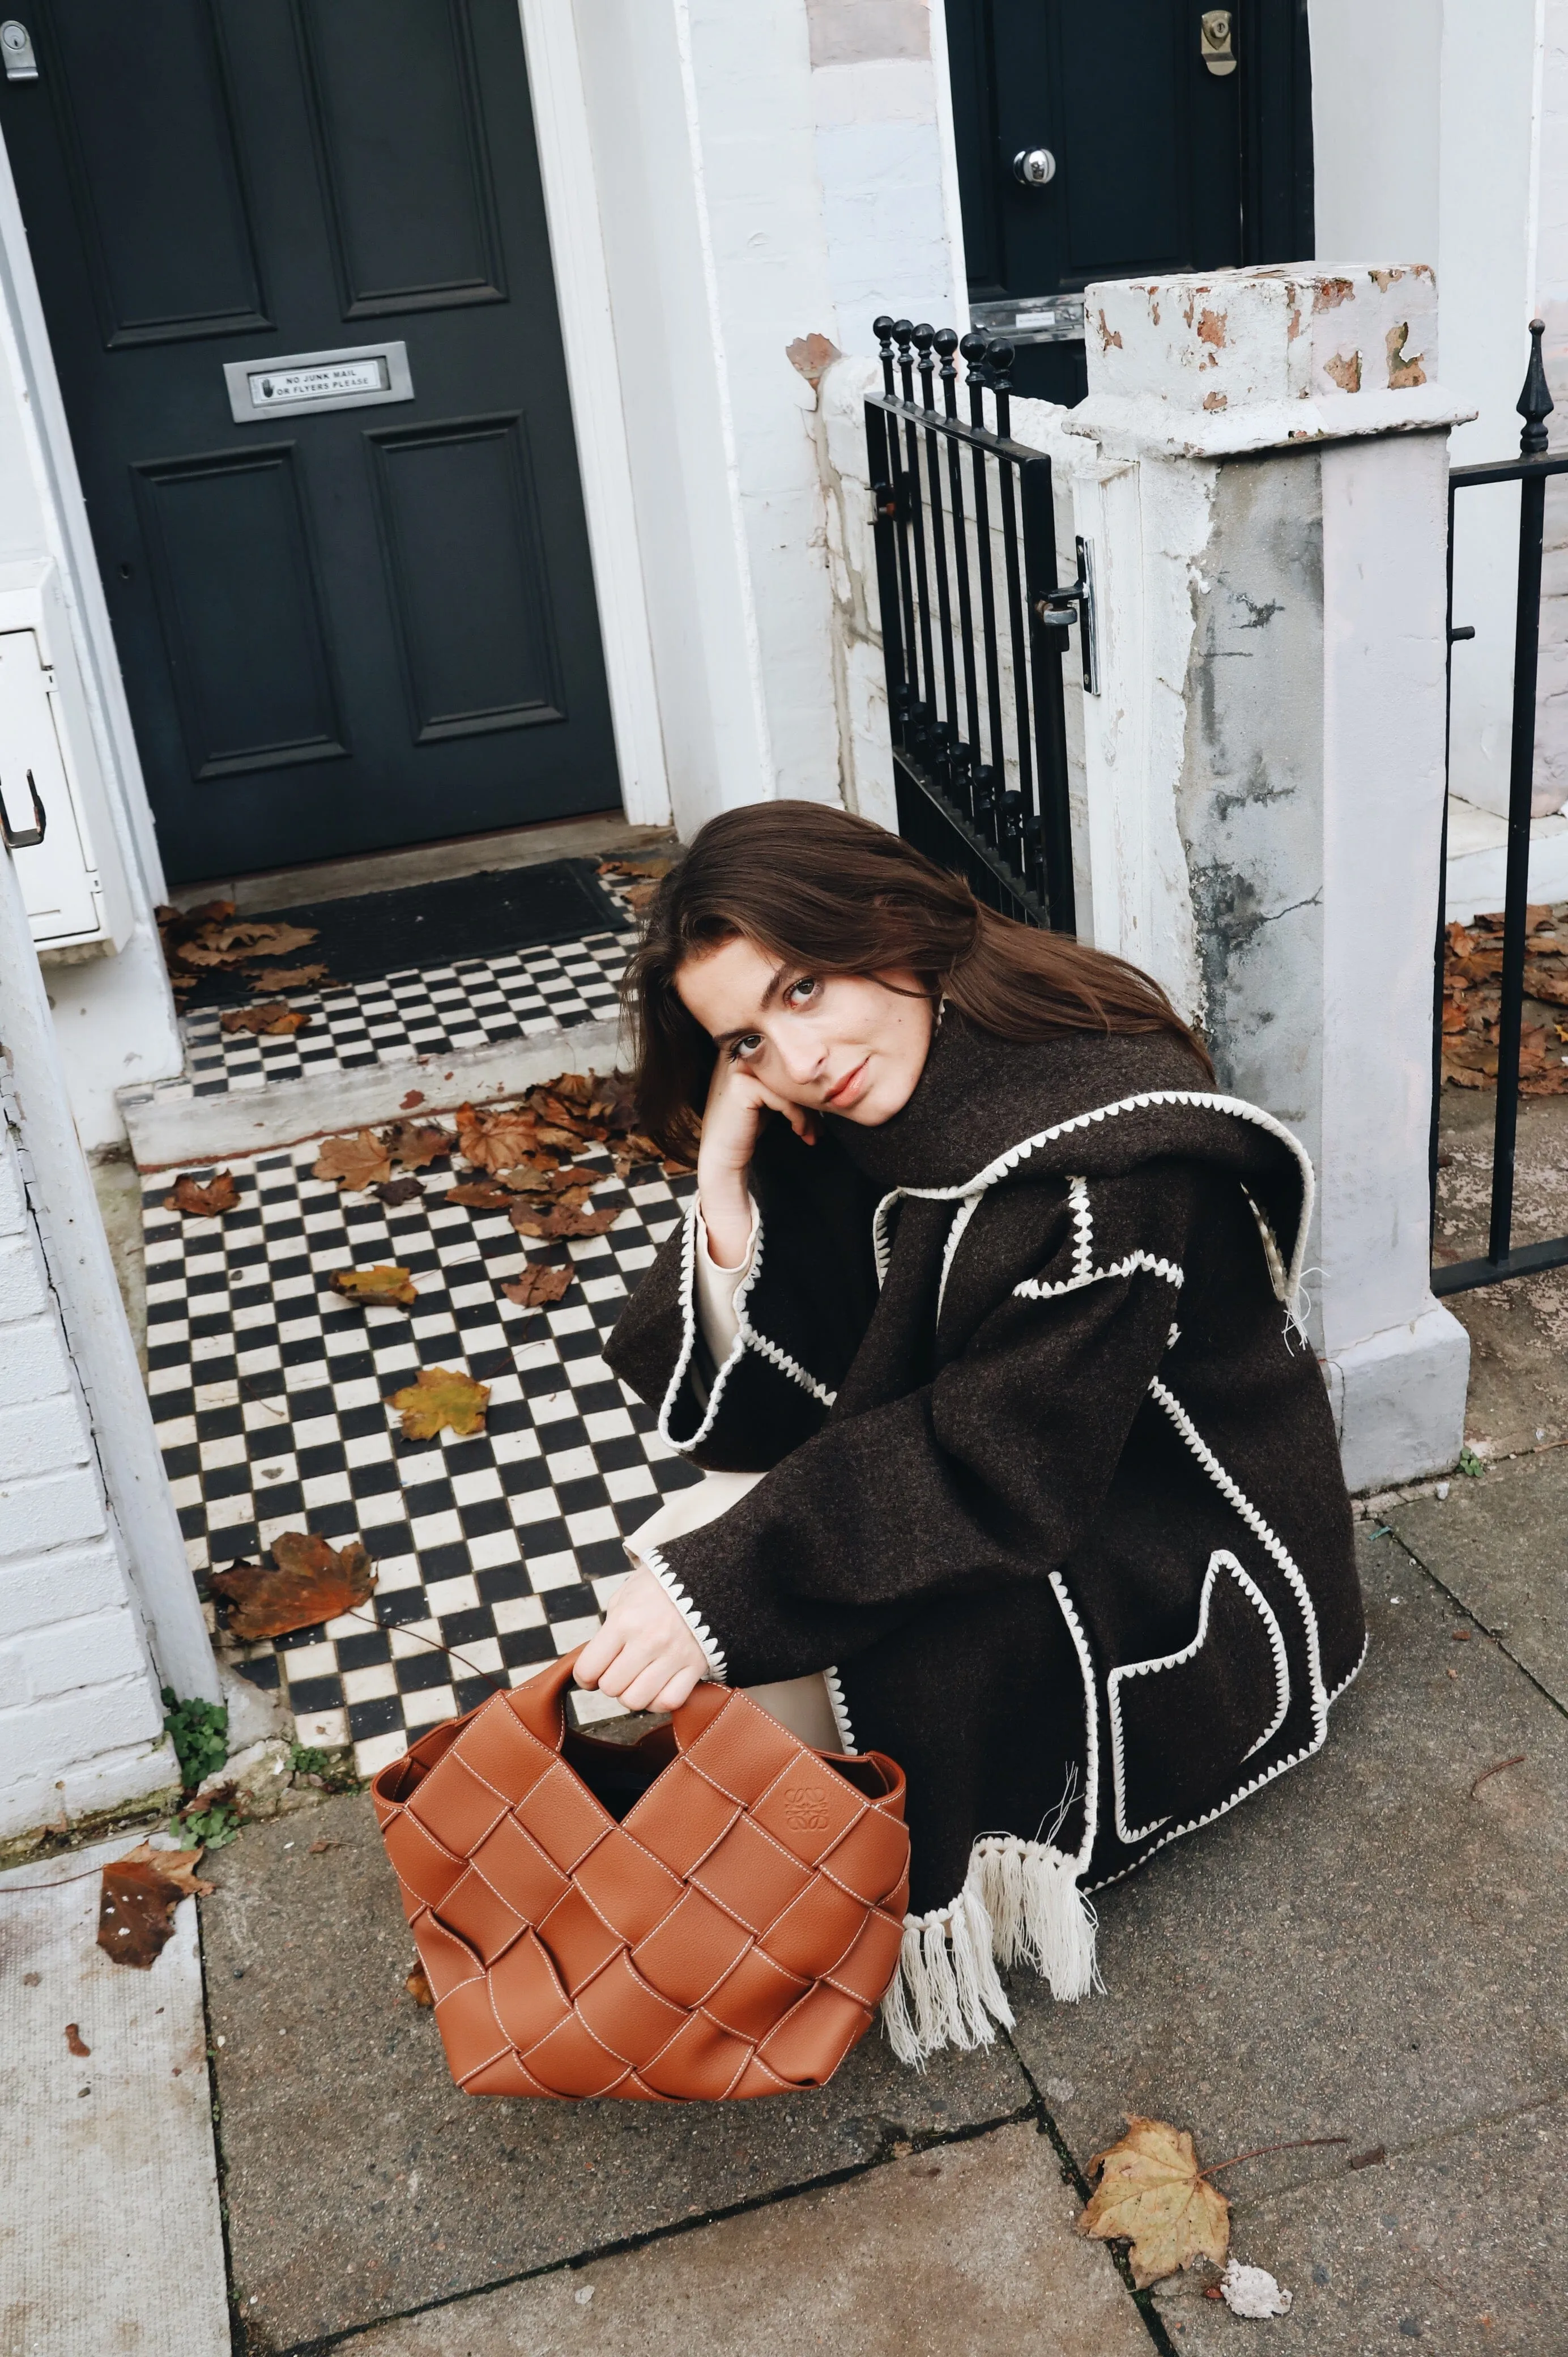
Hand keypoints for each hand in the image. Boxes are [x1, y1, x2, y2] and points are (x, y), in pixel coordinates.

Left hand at [573, 1567, 710, 1712]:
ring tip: (636, 1681)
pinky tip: (657, 1688)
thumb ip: (607, 1631)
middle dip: (609, 1683)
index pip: (589, 1669)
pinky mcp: (695, 1666)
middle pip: (611, 1688)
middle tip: (618, 1672)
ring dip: (632, 1695)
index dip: (583, 1678)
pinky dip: (659, 1701)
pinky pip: (669, 1702)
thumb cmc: (659, 1588)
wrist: (705, 1575)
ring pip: (637, 1700)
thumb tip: (594, 1667)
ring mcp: (674, 1655)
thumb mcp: (624, 1598)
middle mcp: (648, 1640)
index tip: (589, 1676)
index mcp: (625, 1621)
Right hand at [697, 1052, 816, 1263]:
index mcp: (745, 1051)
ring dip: (808, 1112)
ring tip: (814, 1134)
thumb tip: (824, 1077)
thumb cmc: (746, 1129)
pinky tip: (801, 1132)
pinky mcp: (742, 1085)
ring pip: (790, 1085)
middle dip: (810, 1101)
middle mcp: (739, 1054)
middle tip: (821, 1127)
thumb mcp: (768, 1098)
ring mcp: (738, 1068)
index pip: (789, 1063)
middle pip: (790, 1072)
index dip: (807, 1088)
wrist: (721, 1157)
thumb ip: (785, 1081)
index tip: (819, 1115)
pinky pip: (784, 1098)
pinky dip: (798, 1117)